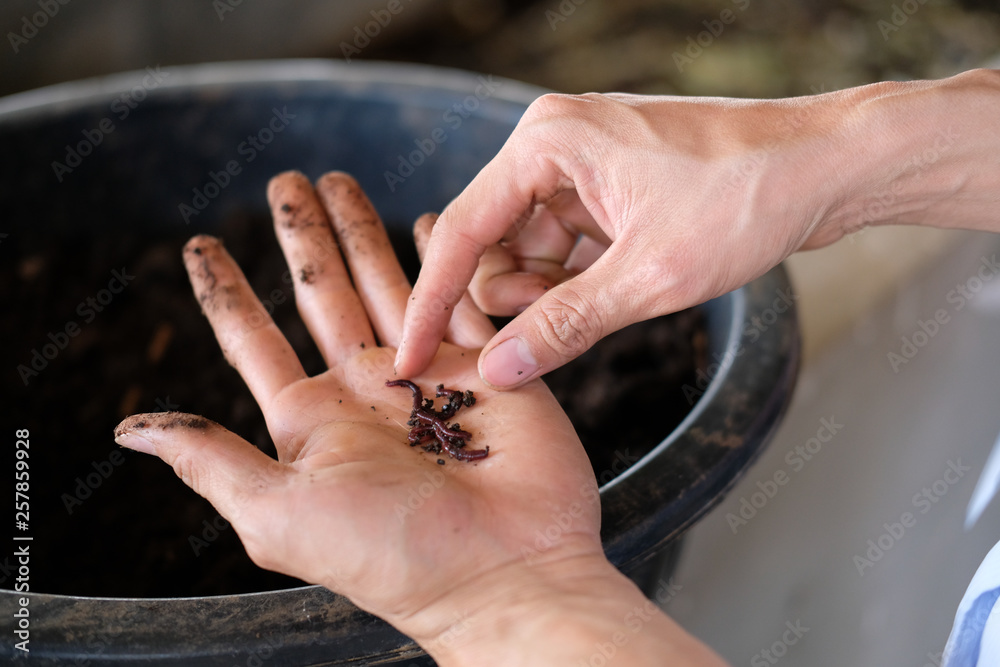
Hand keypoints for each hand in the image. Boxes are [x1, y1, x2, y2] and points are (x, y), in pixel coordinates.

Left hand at [113, 171, 601, 656]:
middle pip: (324, 292)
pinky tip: (432, 223)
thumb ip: (210, 461)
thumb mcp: (280, 513)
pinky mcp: (490, 368)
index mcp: (312, 421)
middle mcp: (366, 390)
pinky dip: (447, 257)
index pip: (254, 339)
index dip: (226, 290)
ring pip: (389, 281)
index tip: (200, 244)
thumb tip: (128, 429)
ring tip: (342, 180)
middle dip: (303, 235)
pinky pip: (463, 297)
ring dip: (363, 231)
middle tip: (287, 181)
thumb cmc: (392, 557)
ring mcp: (430, 375)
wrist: (507, 574)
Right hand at [396, 70, 999, 387]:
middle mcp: (555, 144)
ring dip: (550, 294)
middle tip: (541, 342)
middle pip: (494, 242)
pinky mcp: (612, 188)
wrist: (828, 166)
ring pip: (532, 249)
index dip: (432, 303)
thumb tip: (498, 370)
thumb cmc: (746, 198)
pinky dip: (577, 282)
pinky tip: (610, 297)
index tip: (407, 357)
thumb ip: (564, 325)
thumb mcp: (648, 275)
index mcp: (546, 142)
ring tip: (601, 309)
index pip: (463, 232)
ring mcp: (585, 165)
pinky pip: (569, 246)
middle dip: (510, 299)